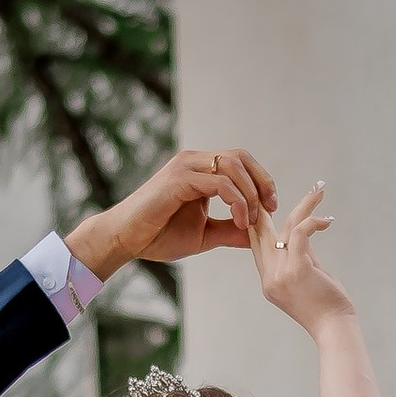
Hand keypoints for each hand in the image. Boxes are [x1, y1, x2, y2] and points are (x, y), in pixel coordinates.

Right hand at [65, 147, 274, 282]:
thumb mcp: (205, 234)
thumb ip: (230, 230)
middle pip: (240, 157)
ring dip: (250, 193)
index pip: (240, 161)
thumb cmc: (158, 235)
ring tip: (252, 221)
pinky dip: (237, 201)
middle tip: (269, 210)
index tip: (270, 207)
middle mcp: (193, 161)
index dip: (261, 180)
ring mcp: (186, 166)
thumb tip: (258, 236)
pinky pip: (219, 183)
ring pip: (232, 166)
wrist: (125, 239)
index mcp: (200, 170)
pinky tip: (240, 221)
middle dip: (261, 182)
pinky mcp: (179, 178)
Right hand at [249, 182, 353, 334]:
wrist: (334, 330)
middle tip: (279, 182)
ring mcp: (280, 273)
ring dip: (305, 206)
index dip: (259, 218)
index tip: (266, 199)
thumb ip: (301, 254)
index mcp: (268, 279)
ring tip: (319, 190)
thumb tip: (304, 231)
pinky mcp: (297, 269)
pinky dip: (313, 220)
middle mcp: (270, 276)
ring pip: (286, 227)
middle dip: (269, 203)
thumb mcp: (307, 277)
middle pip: (262, 231)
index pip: (256, 242)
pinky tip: (327, 219)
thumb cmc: (326, 308)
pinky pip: (300, 233)